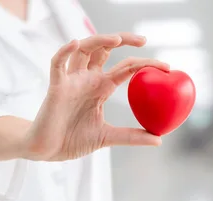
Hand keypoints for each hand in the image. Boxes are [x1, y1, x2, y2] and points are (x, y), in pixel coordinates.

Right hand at [23, 33, 168, 160]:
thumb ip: (131, 136)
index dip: (144, 63)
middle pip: (106, 49)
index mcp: (101, 88)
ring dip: (99, 40)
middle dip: (124, 40)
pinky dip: (65, 51)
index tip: (166, 67)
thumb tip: (159, 139)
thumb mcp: (108, 137)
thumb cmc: (72, 139)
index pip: (126, 68)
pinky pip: (57, 64)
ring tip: (116, 39)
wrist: (46, 150)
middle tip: (144, 40)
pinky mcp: (55, 86)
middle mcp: (88, 79)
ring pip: (84, 50)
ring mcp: (71, 80)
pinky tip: (75, 43)